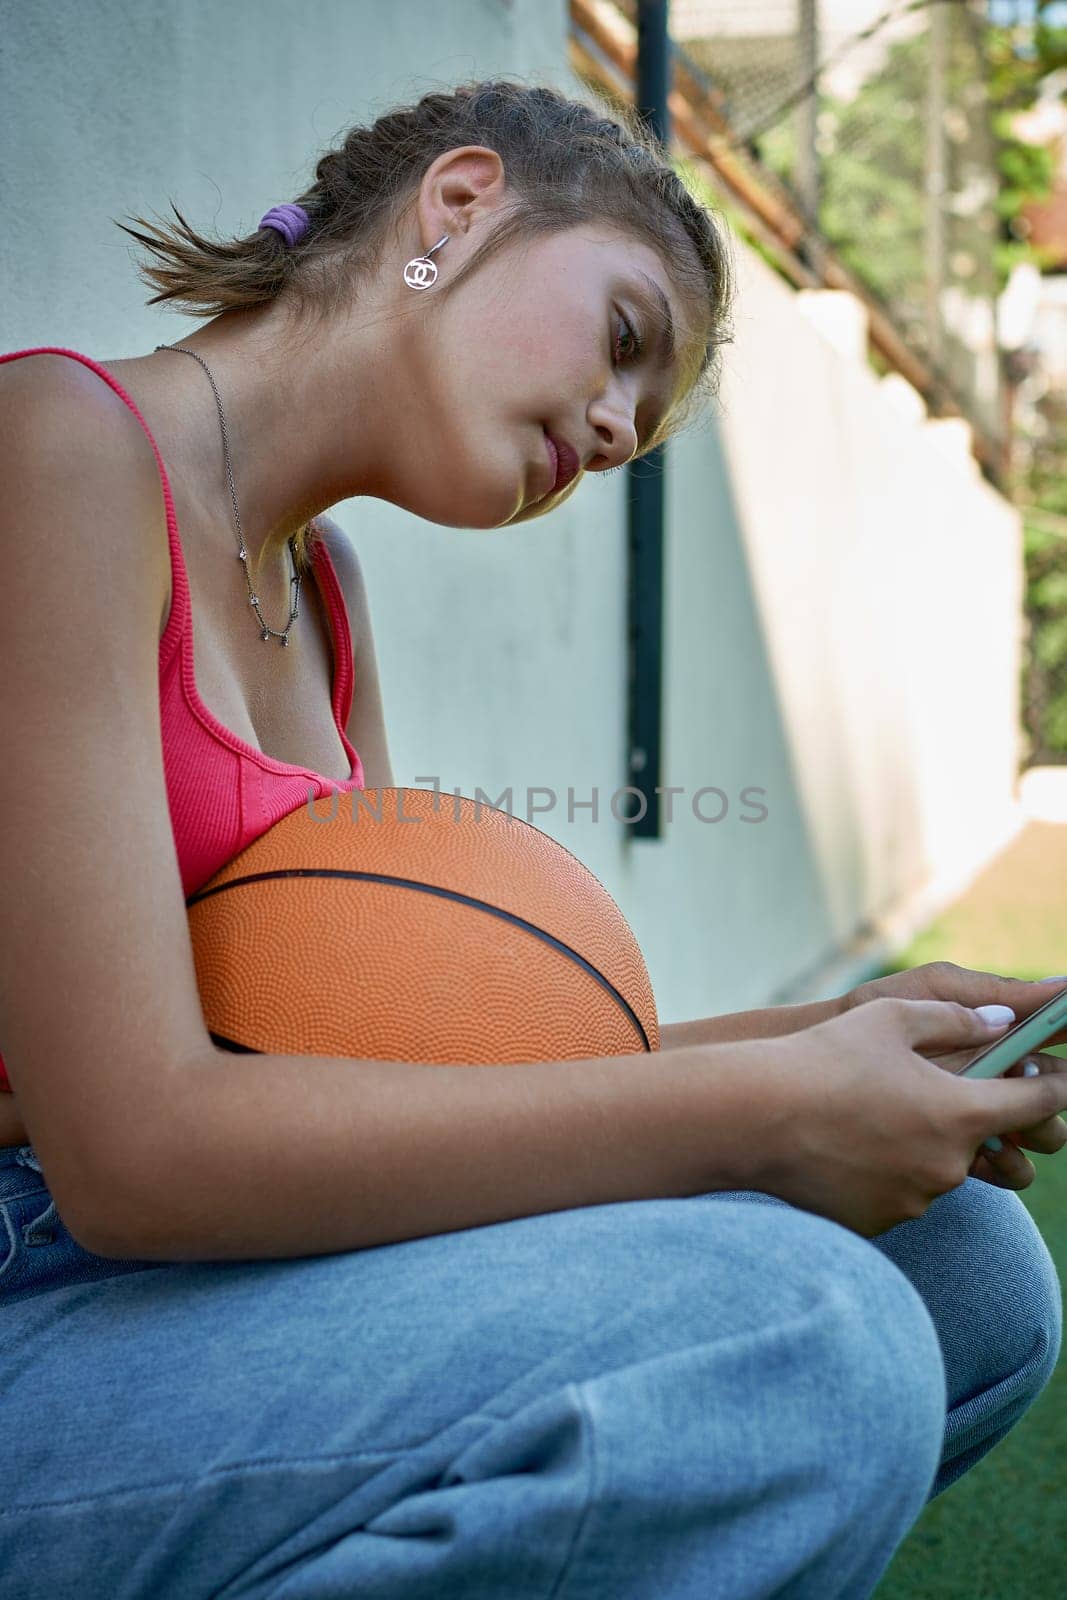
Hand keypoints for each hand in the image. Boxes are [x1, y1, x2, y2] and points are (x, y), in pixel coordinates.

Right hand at [764, 997, 1066, 1235]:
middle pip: (980, 1141)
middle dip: (963, 1115)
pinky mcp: (878, 1221)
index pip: (1036, 1106)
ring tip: (866, 1114)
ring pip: (935, 1167)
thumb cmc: (822, 1059)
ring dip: (918, 1144)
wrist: (752, 1119)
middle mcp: (947, 1166)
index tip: (1056, 1078)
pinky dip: (883, 1170)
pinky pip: (898, 1192)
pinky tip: (844, 1144)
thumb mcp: (889, 1018)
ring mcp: (913, 1200)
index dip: (1053, 1088)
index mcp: (960, 1113)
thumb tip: (1000, 1022)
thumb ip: (955, 1019)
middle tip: (921, 1088)